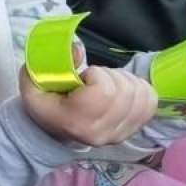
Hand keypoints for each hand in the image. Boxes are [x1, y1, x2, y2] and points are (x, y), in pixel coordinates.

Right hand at [19, 64, 158, 144]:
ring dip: (125, 81)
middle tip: (95, 80)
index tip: (83, 78)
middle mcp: (101, 133)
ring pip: (139, 94)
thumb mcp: (35, 80)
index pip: (105, 91)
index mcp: (76, 121)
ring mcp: (119, 134)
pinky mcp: (133, 130)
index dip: (96, 75)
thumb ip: (49, 63)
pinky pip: (150, 101)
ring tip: (107, 85)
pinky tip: (123, 91)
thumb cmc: (46, 101)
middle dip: (111, 75)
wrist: (53, 130)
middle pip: (125, 91)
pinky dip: (140, 89)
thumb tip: (79, 50)